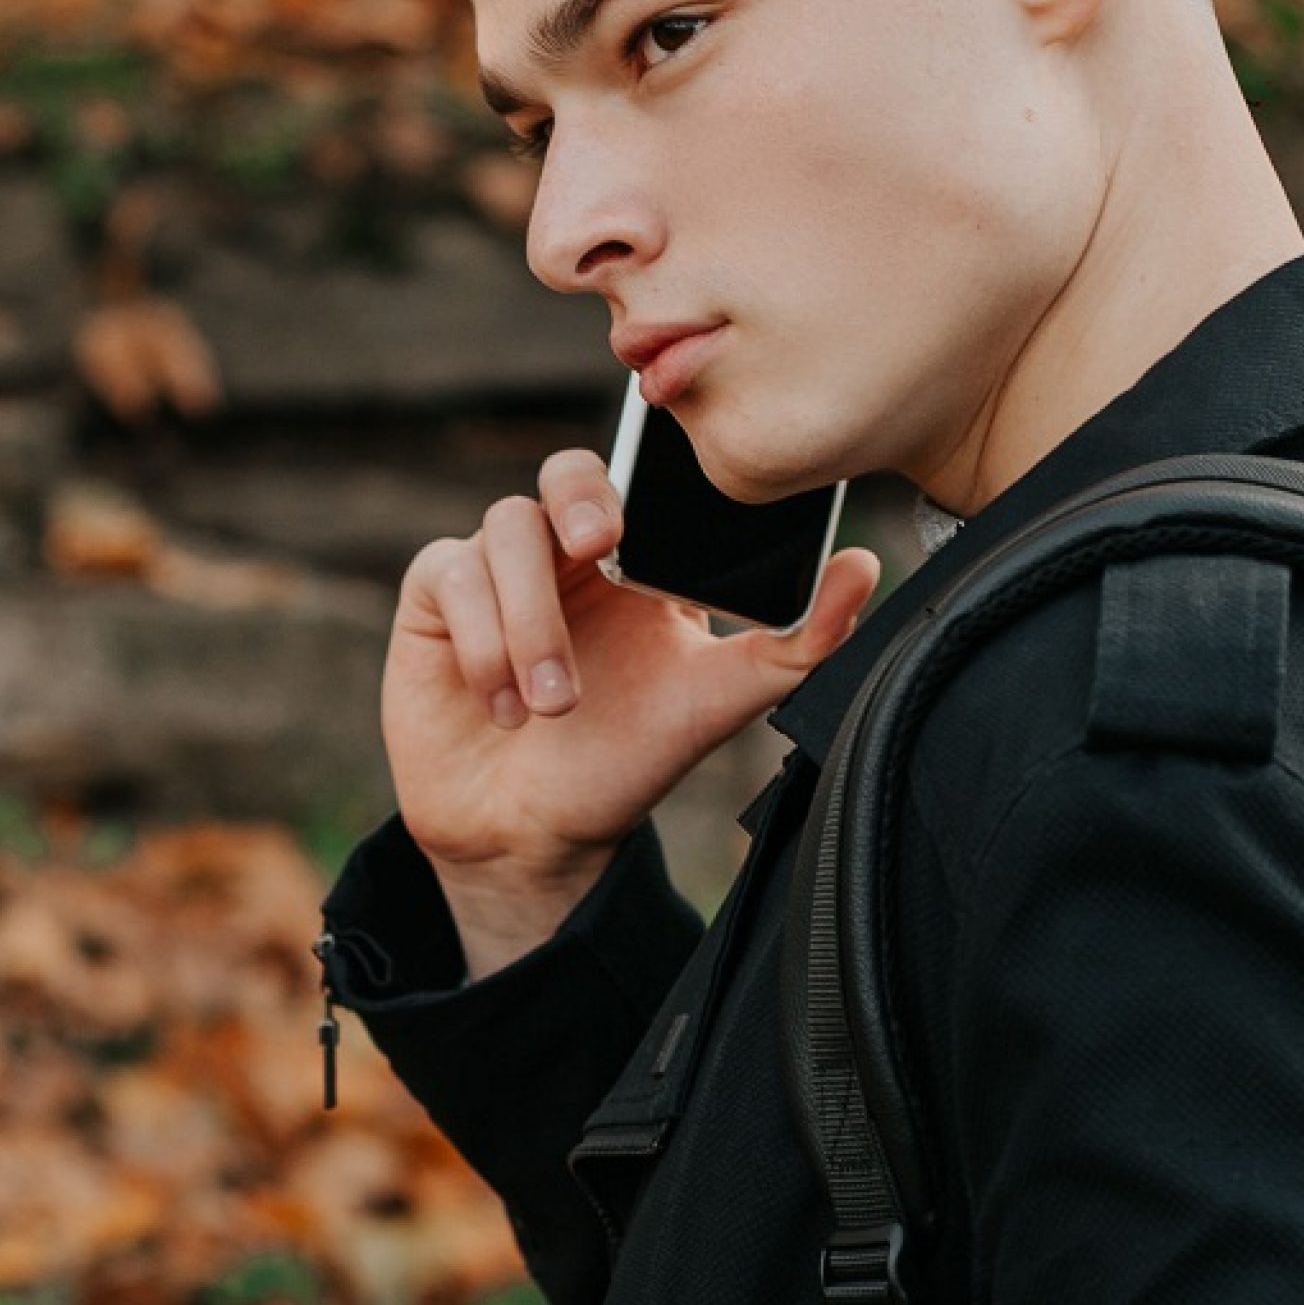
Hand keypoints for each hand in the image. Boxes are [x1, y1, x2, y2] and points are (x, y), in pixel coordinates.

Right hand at [382, 446, 879, 973]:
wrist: (535, 835)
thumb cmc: (628, 758)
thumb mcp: (719, 700)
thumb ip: (797, 639)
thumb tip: (866, 563)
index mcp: (639, 555)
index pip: (642, 476)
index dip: (647, 469)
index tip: (661, 508)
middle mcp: (566, 549)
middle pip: (566, 470)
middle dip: (583, 495)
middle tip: (604, 544)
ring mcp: (498, 567)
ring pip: (507, 529)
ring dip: (533, 616)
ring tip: (555, 701)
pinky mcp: (437, 597)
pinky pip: (450, 572)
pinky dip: (481, 637)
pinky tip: (506, 703)